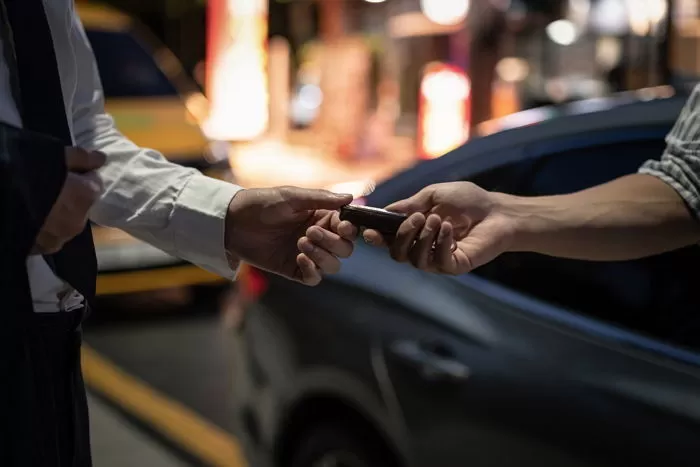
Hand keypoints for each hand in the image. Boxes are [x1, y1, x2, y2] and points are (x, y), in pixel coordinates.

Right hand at [33, 148, 104, 253]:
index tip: (66, 170)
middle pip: (82, 204)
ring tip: (39, 202)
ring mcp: (61, 237)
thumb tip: (102, 158)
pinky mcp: (43, 248)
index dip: (81, 174)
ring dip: (59, 213)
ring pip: (67, 222)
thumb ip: (81, 157)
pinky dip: (45, 227)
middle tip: (49, 185)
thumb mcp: (54, 155)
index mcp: (86, 195)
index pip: (95, 183)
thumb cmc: (26, 171)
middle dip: (71, 196)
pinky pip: (50, 235)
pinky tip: (31, 217)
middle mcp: (79, 220)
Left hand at [225, 186, 357, 285]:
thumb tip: (351, 197)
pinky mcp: (293, 269)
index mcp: (321, 217)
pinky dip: (312, 271)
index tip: (341, 226)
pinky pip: (314, 278)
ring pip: (333, 265)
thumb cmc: (262, 204)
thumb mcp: (292, 197)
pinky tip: (299, 259)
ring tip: (301, 243)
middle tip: (309, 232)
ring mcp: (306, 254)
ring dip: (323, 256)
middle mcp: (318, 237)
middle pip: (345, 249)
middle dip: (333, 243)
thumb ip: (321, 199)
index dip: (349, 229)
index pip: (347, 228)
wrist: (234, 222)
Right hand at [363, 182, 515, 274]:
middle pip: (397, 254)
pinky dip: (441, 244)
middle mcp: (423, 247)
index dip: (377, 238)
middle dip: (403, 235)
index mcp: (416, 231)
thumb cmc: (469, 201)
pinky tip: (450, 229)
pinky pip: (437, 262)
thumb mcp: (435, 194)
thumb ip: (411, 203)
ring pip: (415, 260)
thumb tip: (387, 211)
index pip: (389, 240)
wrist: (499, 212)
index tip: (370, 231)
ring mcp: (438, 260)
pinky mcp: (454, 266)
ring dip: (424, 237)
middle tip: (418, 217)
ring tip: (439, 220)